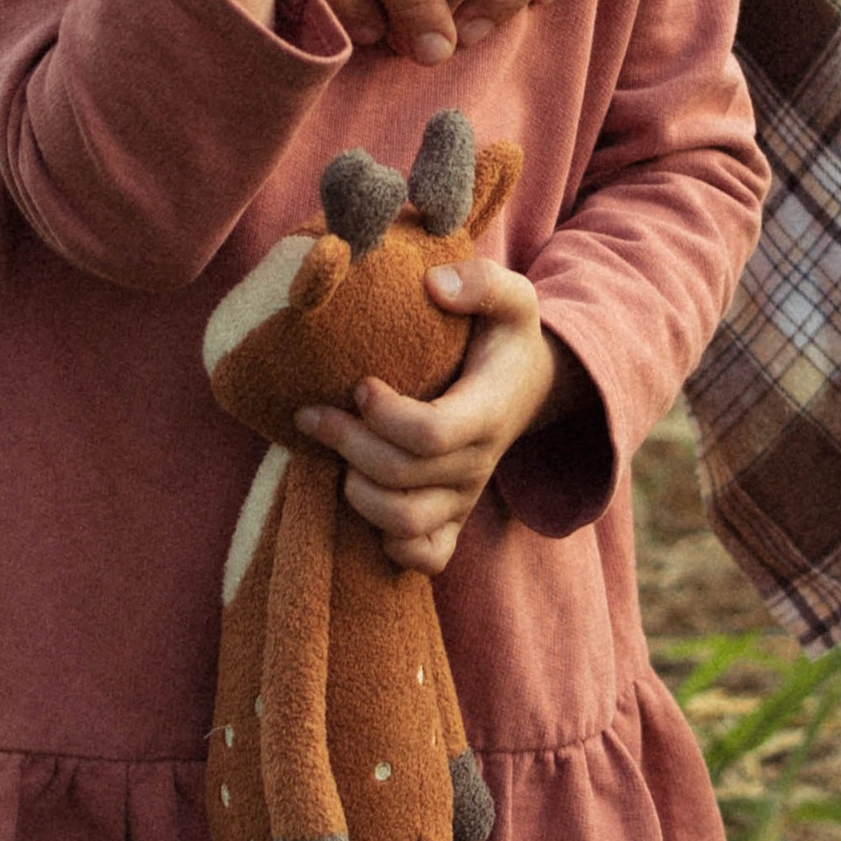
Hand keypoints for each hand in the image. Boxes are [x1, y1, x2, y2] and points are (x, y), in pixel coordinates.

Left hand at [295, 256, 573, 574]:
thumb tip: (434, 286)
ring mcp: (463, 498)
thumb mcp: (513, 299)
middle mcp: (476, 465)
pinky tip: (365, 498)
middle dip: (347, 446)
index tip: (359, 385)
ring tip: (336, 455)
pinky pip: (423, 558)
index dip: (384, 417)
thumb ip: (481, 283)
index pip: (431, 435)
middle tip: (313, 414)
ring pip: (404, 524)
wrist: (527, 389)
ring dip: (356, 493)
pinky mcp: (451, 521)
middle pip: (403, 479)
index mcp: (487, 413)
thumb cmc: (504, 340)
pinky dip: (387, 542)